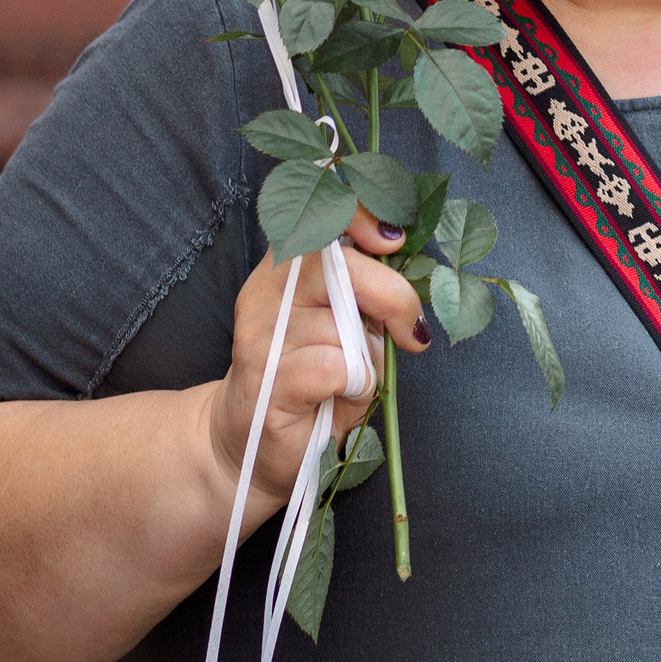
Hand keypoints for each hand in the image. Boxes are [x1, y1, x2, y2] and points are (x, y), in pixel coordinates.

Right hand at [204, 207, 426, 531]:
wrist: (249, 446)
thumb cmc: (313, 382)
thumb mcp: (346, 326)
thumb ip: (368, 290)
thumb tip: (407, 260)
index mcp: (285, 269)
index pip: (318, 215)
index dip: (360, 215)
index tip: (394, 241)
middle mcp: (266, 293)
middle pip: (339, 265)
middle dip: (392, 296)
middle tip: (411, 332)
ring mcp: (262, 336)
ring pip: (343, 325)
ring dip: (369, 358)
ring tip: (352, 379)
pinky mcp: (267, 381)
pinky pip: (333, 366)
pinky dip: (354, 384)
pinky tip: (338, 397)